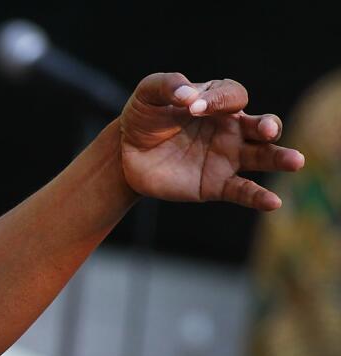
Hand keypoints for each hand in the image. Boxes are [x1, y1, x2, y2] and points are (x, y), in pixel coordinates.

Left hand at [119, 73, 304, 209]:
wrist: (126, 154)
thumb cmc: (144, 118)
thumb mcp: (148, 93)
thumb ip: (168, 86)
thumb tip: (188, 96)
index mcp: (218, 102)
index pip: (232, 96)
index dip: (217, 100)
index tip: (191, 108)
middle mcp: (231, 129)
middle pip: (262, 125)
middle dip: (269, 126)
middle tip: (268, 130)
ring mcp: (227, 157)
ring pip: (262, 156)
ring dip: (279, 157)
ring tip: (295, 161)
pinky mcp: (215, 184)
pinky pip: (242, 191)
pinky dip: (258, 197)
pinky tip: (273, 202)